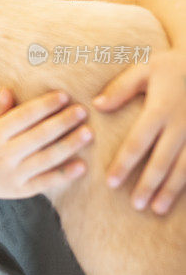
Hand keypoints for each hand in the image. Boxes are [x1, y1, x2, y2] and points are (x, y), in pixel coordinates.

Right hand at [0, 87, 92, 199]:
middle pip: (39, 136)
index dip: (45, 105)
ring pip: (46, 158)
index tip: (64, 95)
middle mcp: (3, 155)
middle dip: (62, 122)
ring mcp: (13, 174)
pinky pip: (46, 182)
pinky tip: (82, 165)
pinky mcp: (21, 190)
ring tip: (88, 133)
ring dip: (69, 145)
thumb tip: (8, 90)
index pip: (23, 116)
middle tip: (82, 111)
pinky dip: (65, 174)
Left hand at [92, 49, 185, 214]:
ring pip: (184, 167)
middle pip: (162, 160)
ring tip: (157, 208)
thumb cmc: (173, 66)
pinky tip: (181, 197)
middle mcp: (180, 124)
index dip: (124, 164)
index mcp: (160, 109)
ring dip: (171, 190)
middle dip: (148, 185)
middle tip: (135, 204)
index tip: (111, 182)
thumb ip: (121, 88)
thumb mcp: (146, 68)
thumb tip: (97, 105)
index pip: (138, 142)